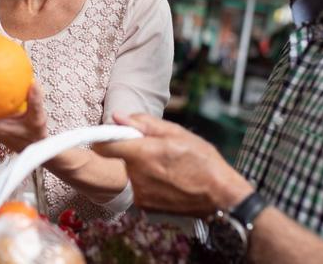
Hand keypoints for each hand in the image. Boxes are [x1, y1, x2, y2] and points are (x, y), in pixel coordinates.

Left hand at [94, 113, 253, 217]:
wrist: (219, 197)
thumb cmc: (202, 162)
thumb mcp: (177, 133)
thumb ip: (144, 124)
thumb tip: (118, 117)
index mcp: (142, 154)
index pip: (103, 145)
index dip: (106, 137)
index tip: (115, 134)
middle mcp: (136, 176)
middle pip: (116, 158)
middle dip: (127, 151)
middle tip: (149, 148)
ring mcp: (139, 194)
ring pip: (126, 173)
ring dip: (137, 167)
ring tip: (162, 165)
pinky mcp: (144, 206)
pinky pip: (136, 187)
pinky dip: (145, 181)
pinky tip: (165, 179)